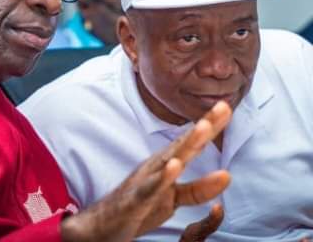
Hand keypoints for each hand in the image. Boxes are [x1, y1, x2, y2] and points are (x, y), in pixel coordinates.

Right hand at [61, 101, 231, 241]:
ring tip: (205, 127)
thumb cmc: (140, 205)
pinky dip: (163, 176)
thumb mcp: (174, 198)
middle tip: (224, 107)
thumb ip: (198, 189)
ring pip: (170, 159)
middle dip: (205, 126)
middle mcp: (157, 166)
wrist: (104, 223)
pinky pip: (151, 187)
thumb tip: (227, 175)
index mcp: (166, 164)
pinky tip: (175, 165)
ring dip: (188, 142)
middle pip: (185, 144)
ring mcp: (146, 180)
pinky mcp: (137, 198)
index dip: (211, 126)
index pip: (193, 143)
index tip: (227, 107)